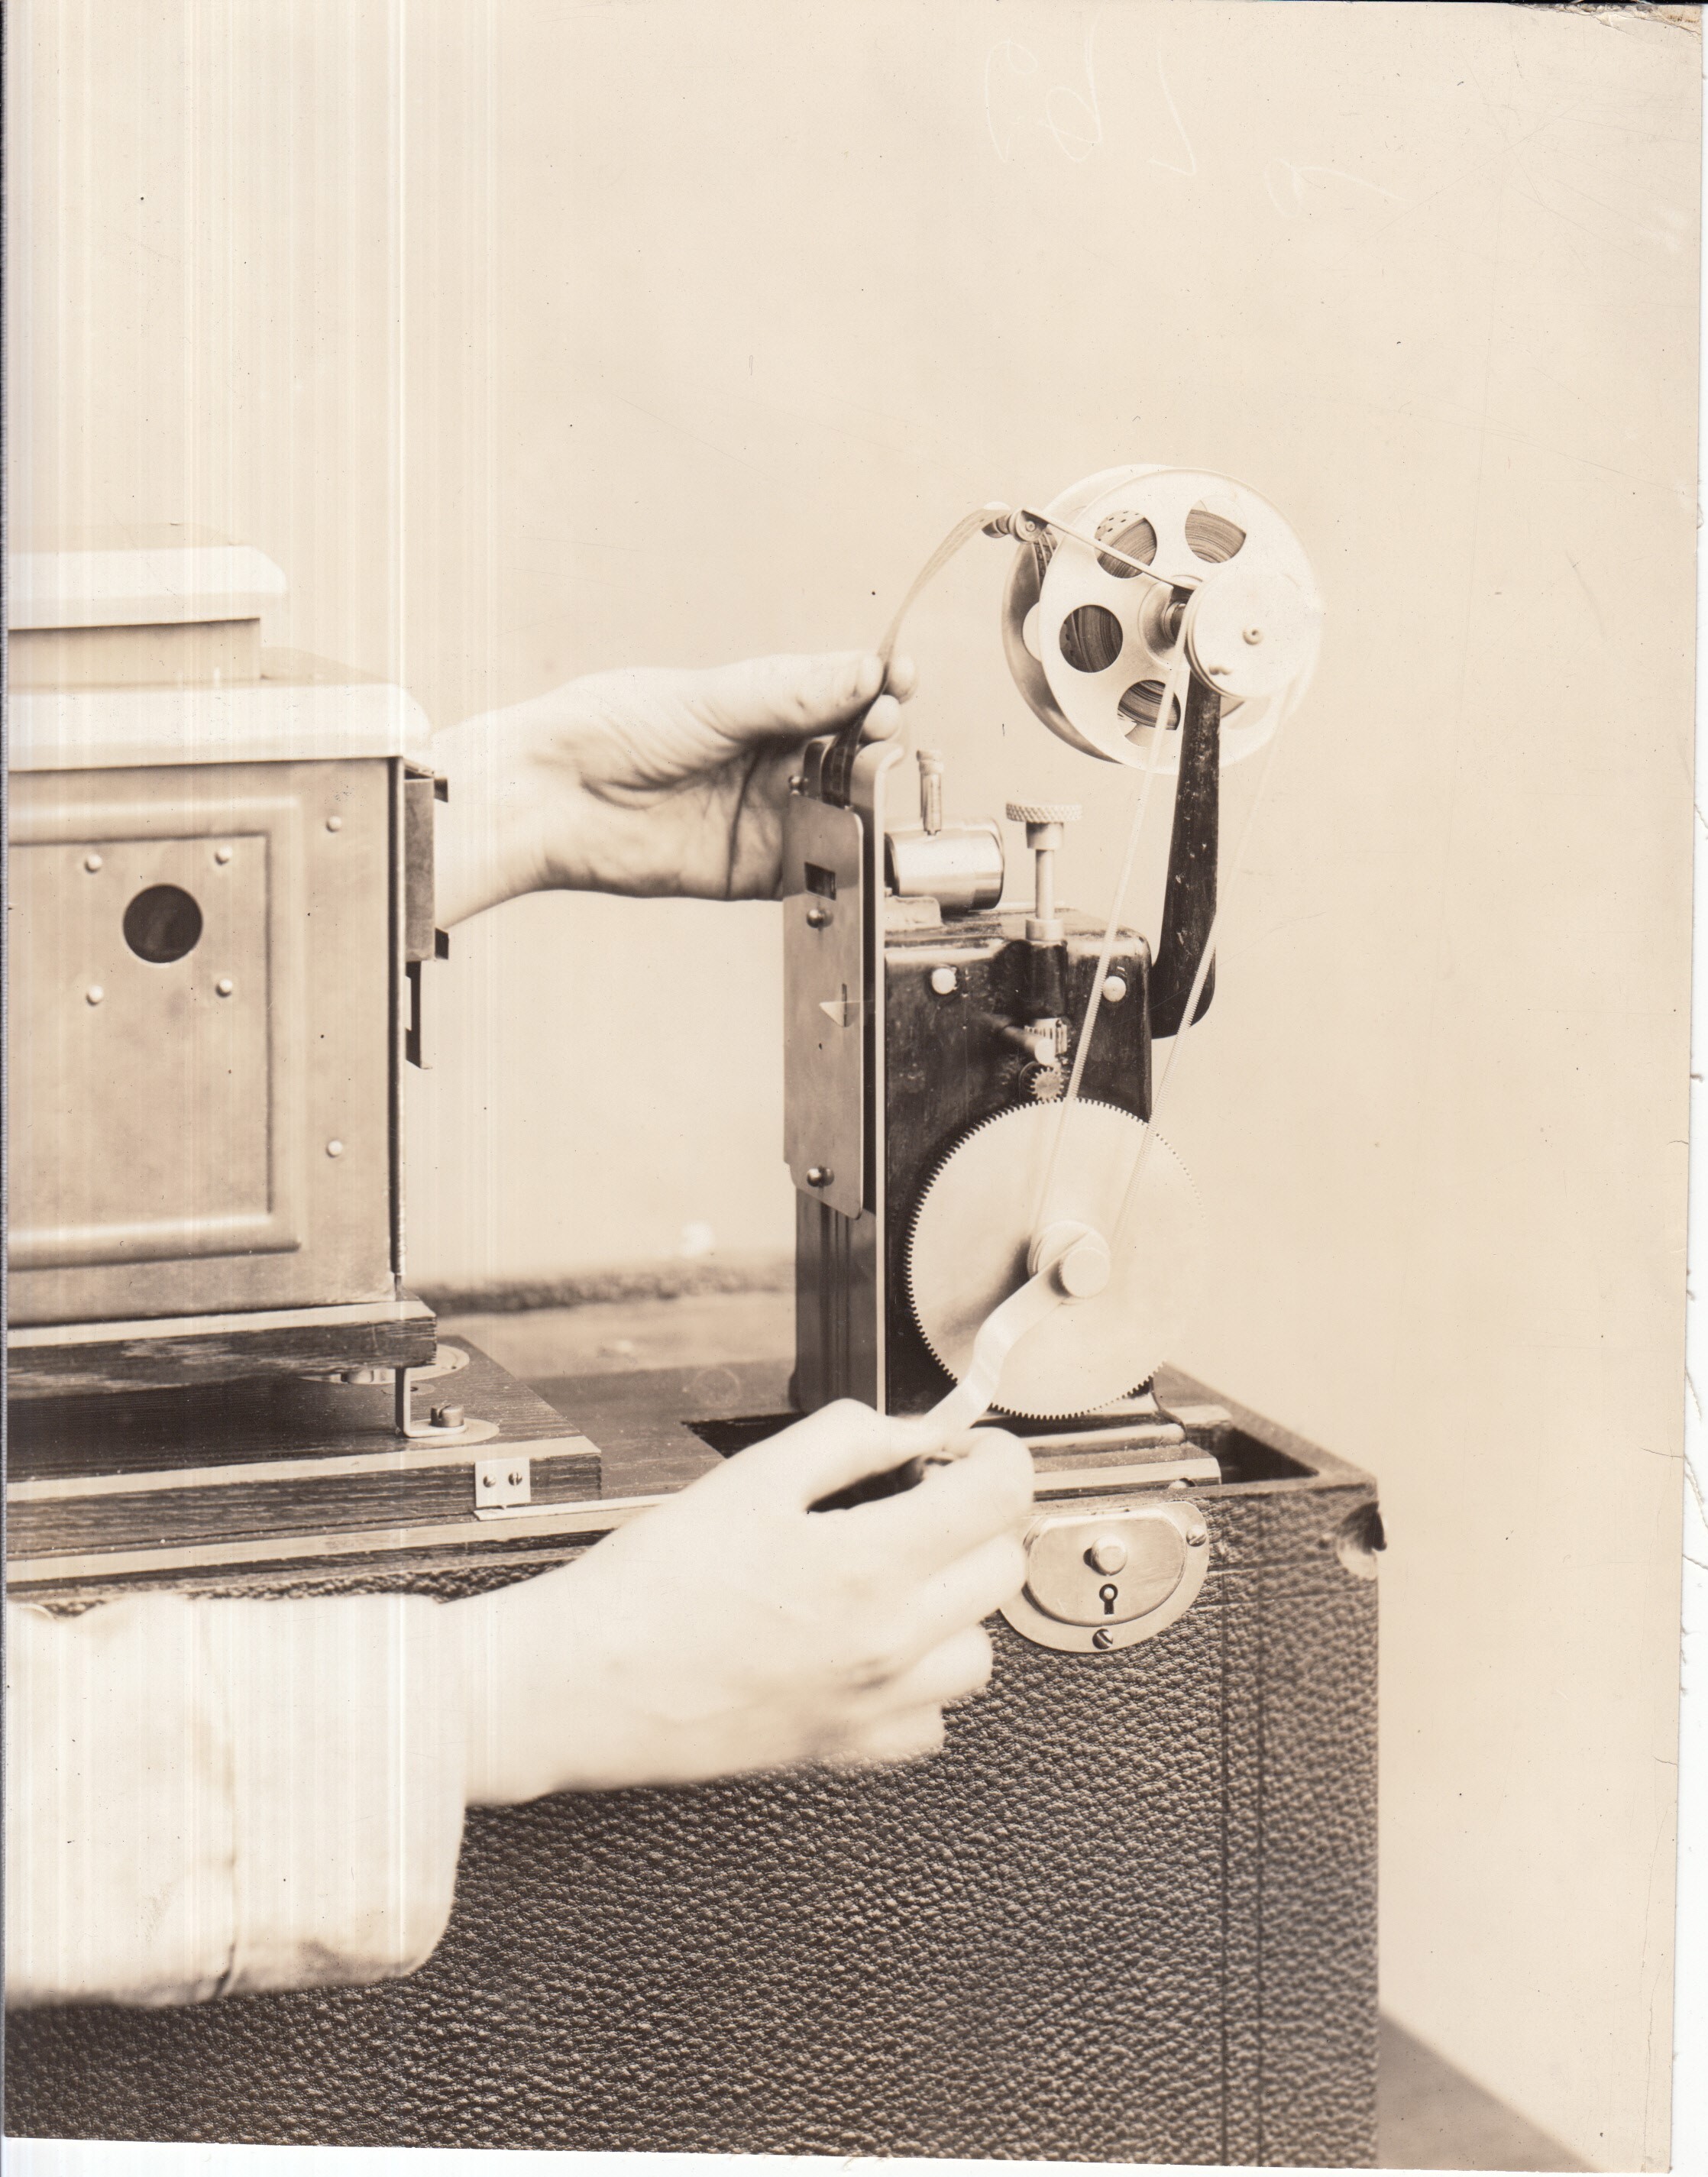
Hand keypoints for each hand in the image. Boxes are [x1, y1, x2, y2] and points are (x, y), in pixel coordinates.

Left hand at [433, 650, 917, 923]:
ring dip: (868, 805)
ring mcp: (768, 815)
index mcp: (766, 705)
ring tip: (871, 789)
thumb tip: (865, 671)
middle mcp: (774, 759)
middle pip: (854, 754)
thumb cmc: (612, 729)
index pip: (843, 693)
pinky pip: (813, 870)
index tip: (901, 680)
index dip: (878, 687)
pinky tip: (851, 848)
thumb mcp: (710, 700)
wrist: (553, 798)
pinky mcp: (755, 870)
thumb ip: (790, 693)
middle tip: (881, 733)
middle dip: (878, 744)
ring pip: (843, 812)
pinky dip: (838, 864)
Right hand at [454, 1402, 1031, 1801]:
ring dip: (955, 1606)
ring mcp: (873, 1706)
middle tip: (924, 1502)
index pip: (1000, 1498)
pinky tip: (873, 1649)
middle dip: (973, 1521)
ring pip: (980, 1651)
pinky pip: (931, 1720)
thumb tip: (915, 1433)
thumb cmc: (649, 1586)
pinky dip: (919, 1682)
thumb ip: (848, 1440)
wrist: (583, 1682)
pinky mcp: (845, 1751)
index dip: (999, 1457)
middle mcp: (887, 1642)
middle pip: (1001, 1568)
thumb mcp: (750, 1477)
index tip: (977, 1450)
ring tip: (896, 1580)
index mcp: (867, 1563)